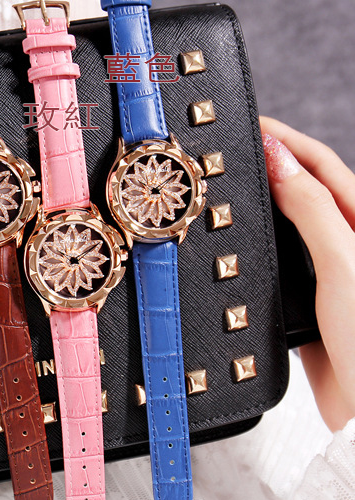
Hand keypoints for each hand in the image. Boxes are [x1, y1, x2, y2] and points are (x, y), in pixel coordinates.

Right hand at [261, 116, 354, 431]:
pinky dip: (256, 245)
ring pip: (288, 224)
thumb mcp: (341, 263)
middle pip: (304, 188)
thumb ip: (312, 211)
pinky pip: (278, 261)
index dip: (286, 141)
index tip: (250, 127)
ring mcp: (327, 270)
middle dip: (270, 164)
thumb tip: (280, 161)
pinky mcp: (308, 300)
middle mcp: (346, 242)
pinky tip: (239, 242)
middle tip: (231, 152)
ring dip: (261, 202)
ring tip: (229, 186)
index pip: (321, 166)